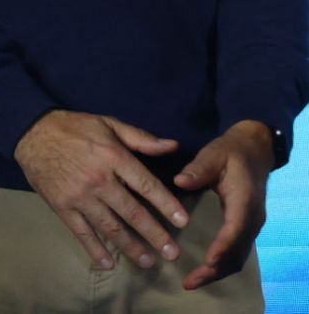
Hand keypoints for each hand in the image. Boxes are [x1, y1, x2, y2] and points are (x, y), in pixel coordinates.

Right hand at [13, 109, 187, 270]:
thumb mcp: (108, 123)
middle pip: (132, 212)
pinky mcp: (61, 206)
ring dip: (131, 247)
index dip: (166, 204)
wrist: (31, 132)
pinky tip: (108, 263)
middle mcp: (98, 179)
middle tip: (173, 253)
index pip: (146, 185)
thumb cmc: (74, 127)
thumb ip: (140, 137)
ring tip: (147, 261)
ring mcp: (79, 195)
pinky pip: (81, 232)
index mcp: (113, 156)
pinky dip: (95, 250)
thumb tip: (173, 146)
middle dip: (155, 235)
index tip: (182, 222)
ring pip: (110, 227)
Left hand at [174, 120, 273, 289]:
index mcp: (244, 200)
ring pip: (238, 256)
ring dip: (217, 272)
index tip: (208, 260)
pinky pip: (236, 252)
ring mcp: (250, 225)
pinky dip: (222, 265)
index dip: (223, 246)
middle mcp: (251, 218)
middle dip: (215, 269)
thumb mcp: (214, 154)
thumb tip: (180, 181)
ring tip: (191, 282)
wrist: (254, 152)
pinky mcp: (245, 228)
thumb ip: (199, 168)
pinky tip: (204, 271)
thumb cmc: (230, 153)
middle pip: (237, 251)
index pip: (235, 228)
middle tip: (190, 281)